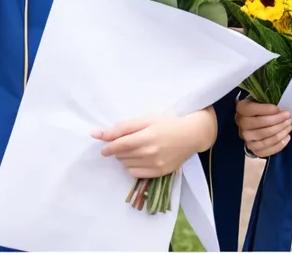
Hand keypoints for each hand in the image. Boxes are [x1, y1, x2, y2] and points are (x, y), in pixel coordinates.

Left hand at [91, 109, 216, 177]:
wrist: (191, 135)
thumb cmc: (168, 123)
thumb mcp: (147, 119)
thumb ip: (124, 127)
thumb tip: (100, 134)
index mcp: (147, 136)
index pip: (120, 145)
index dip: (108, 146)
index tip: (102, 146)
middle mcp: (150, 153)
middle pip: (122, 155)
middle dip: (118, 149)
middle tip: (124, 142)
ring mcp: (155, 165)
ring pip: (127, 164)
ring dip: (125, 157)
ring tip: (135, 148)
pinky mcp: (159, 173)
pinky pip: (135, 173)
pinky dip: (133, 166)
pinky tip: (140, 157)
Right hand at [235, 98, 291, 157]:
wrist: (250, 124)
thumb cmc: (259, 109)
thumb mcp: (259, 100)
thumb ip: (266, 102)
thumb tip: (280, 108)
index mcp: (241, 109)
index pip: (253, 109)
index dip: (267, 109)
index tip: (279, 109)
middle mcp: (241, 124)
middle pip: (261, 123)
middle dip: (278, 120)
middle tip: (289, 117)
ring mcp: (246, 139)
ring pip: (266, 137)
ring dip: (281, 132)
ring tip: (289, 126)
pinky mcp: (253, 149)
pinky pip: (267, 150)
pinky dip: (279, 145)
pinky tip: (287, 137)